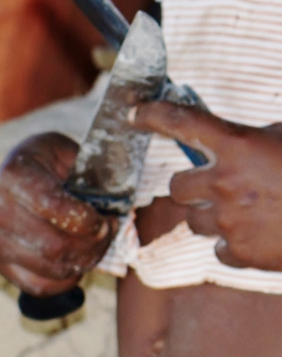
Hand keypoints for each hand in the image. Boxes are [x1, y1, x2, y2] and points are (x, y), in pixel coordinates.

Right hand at [0, 134, 113, 294]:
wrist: (11, 177)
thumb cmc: (44, 159)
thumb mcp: (63, 149)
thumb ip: (88, 164)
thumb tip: (118, 189)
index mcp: (14, 178)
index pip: (54, 207)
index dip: (87, 219)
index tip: (106, 218)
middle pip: (54, 246)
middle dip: (94, 243)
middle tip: (111, 229)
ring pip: (51, 268)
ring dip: (87, 259)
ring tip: (102, 242)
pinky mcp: (3, 266)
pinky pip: (39, 286)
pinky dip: (69, 279)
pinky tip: (83, 261)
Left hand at [133, 103, 281, 273]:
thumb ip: (252, 141)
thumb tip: (234, 151)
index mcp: (238, 146)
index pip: (183, 124)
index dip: (153, 116)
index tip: (135, 114)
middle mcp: (226, 184)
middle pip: (178, 186)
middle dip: (193, 183)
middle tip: (220, 181)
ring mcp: (230, 224)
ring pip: (196, 220)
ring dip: (214, 213)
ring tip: (253, 208)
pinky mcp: (241, 255)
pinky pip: (220, 248)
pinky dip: (234, 240)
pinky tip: (265, 230)